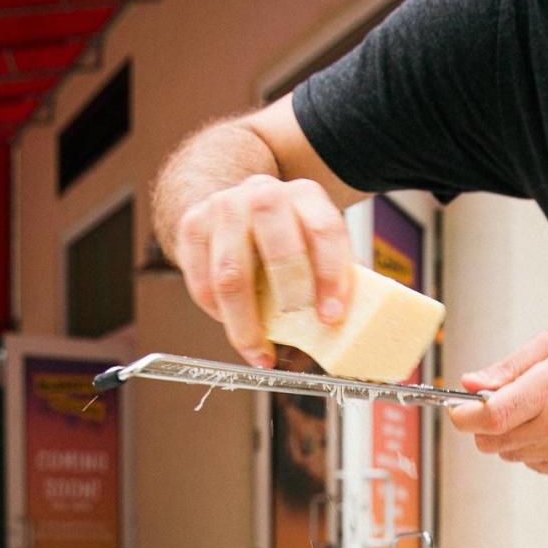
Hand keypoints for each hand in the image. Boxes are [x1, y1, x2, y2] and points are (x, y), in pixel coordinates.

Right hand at [172, 174, 354, 365]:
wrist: (236, 204)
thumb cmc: (287, 233)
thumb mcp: (318, 242)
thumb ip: (337, 276)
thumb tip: (354, 329)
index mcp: (305, 195)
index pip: (323, 232)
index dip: (330, 277)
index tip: (332, 317)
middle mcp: (263, 194)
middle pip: (276, 246)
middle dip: (290, 296)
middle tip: (297, 338)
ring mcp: (223, 207)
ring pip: (230, 274)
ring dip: (246, 324)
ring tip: (260, 354)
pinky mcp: (192, 227)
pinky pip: (203, 284)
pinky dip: (220, 316)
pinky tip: (238, 332)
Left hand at [449, 331, 547, 476]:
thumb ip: (508, 366)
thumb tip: (472, 382)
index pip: (490, 416)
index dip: (463, 414)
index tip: (457, 407)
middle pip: (490, 440)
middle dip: (481, 424)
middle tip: (495, 404)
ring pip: (506, 453)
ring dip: (506, 434)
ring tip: (532, 410)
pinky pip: (527, 462)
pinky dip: (527, 446)